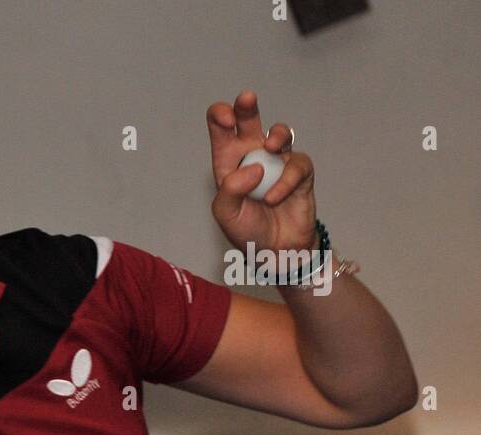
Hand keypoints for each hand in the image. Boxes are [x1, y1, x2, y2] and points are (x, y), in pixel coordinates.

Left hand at [206, 90, 318, 253]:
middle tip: (246, 98)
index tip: (225, 119)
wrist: (275, 251)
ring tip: (269, 149)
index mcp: (229, 161)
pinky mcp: (300, 173)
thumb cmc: (246, 230)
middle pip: (250, 120)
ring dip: (276, 135)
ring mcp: (277, 162)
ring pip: (280, 134)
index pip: (222, 130)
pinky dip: (285, 181)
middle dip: (247, 106)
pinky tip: (274, 197)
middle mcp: (252, 156)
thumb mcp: (226, 214)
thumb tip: (252, 168)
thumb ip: (230, 191)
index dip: (220, 117)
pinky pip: (296, 165)